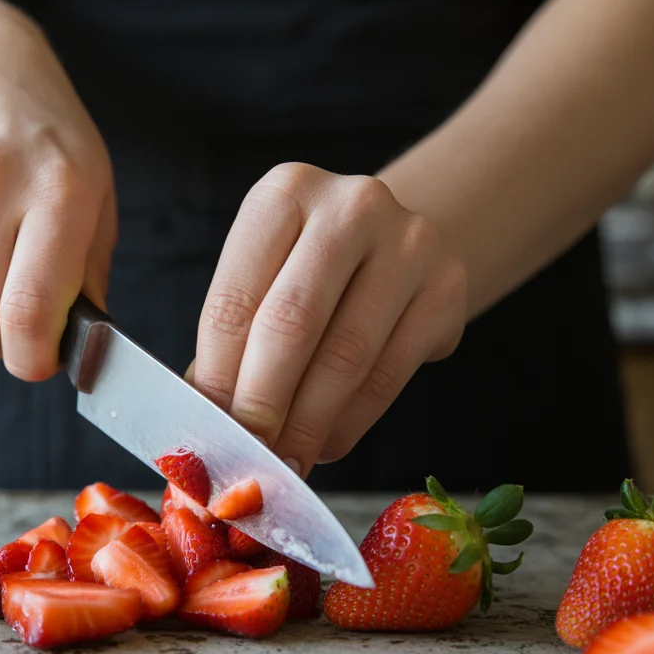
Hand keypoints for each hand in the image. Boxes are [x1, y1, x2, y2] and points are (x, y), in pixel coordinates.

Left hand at [188, 163, 467, 475]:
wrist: (398, 243)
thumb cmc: (310, 270)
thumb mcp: (264, 277)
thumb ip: (233, 342)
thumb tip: (206, 421)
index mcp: (284, 192)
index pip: (236, 299)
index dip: (217, 376)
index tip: (208, 430)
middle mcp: (350, 206)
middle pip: (292, 324)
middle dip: (262, 404)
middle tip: (248, 455)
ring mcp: (409, 243)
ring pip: (346, 358)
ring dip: (307, 425)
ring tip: (284, 460)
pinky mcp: (446, 289)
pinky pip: (387, 376)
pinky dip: (348, 424)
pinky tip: (324, 443)